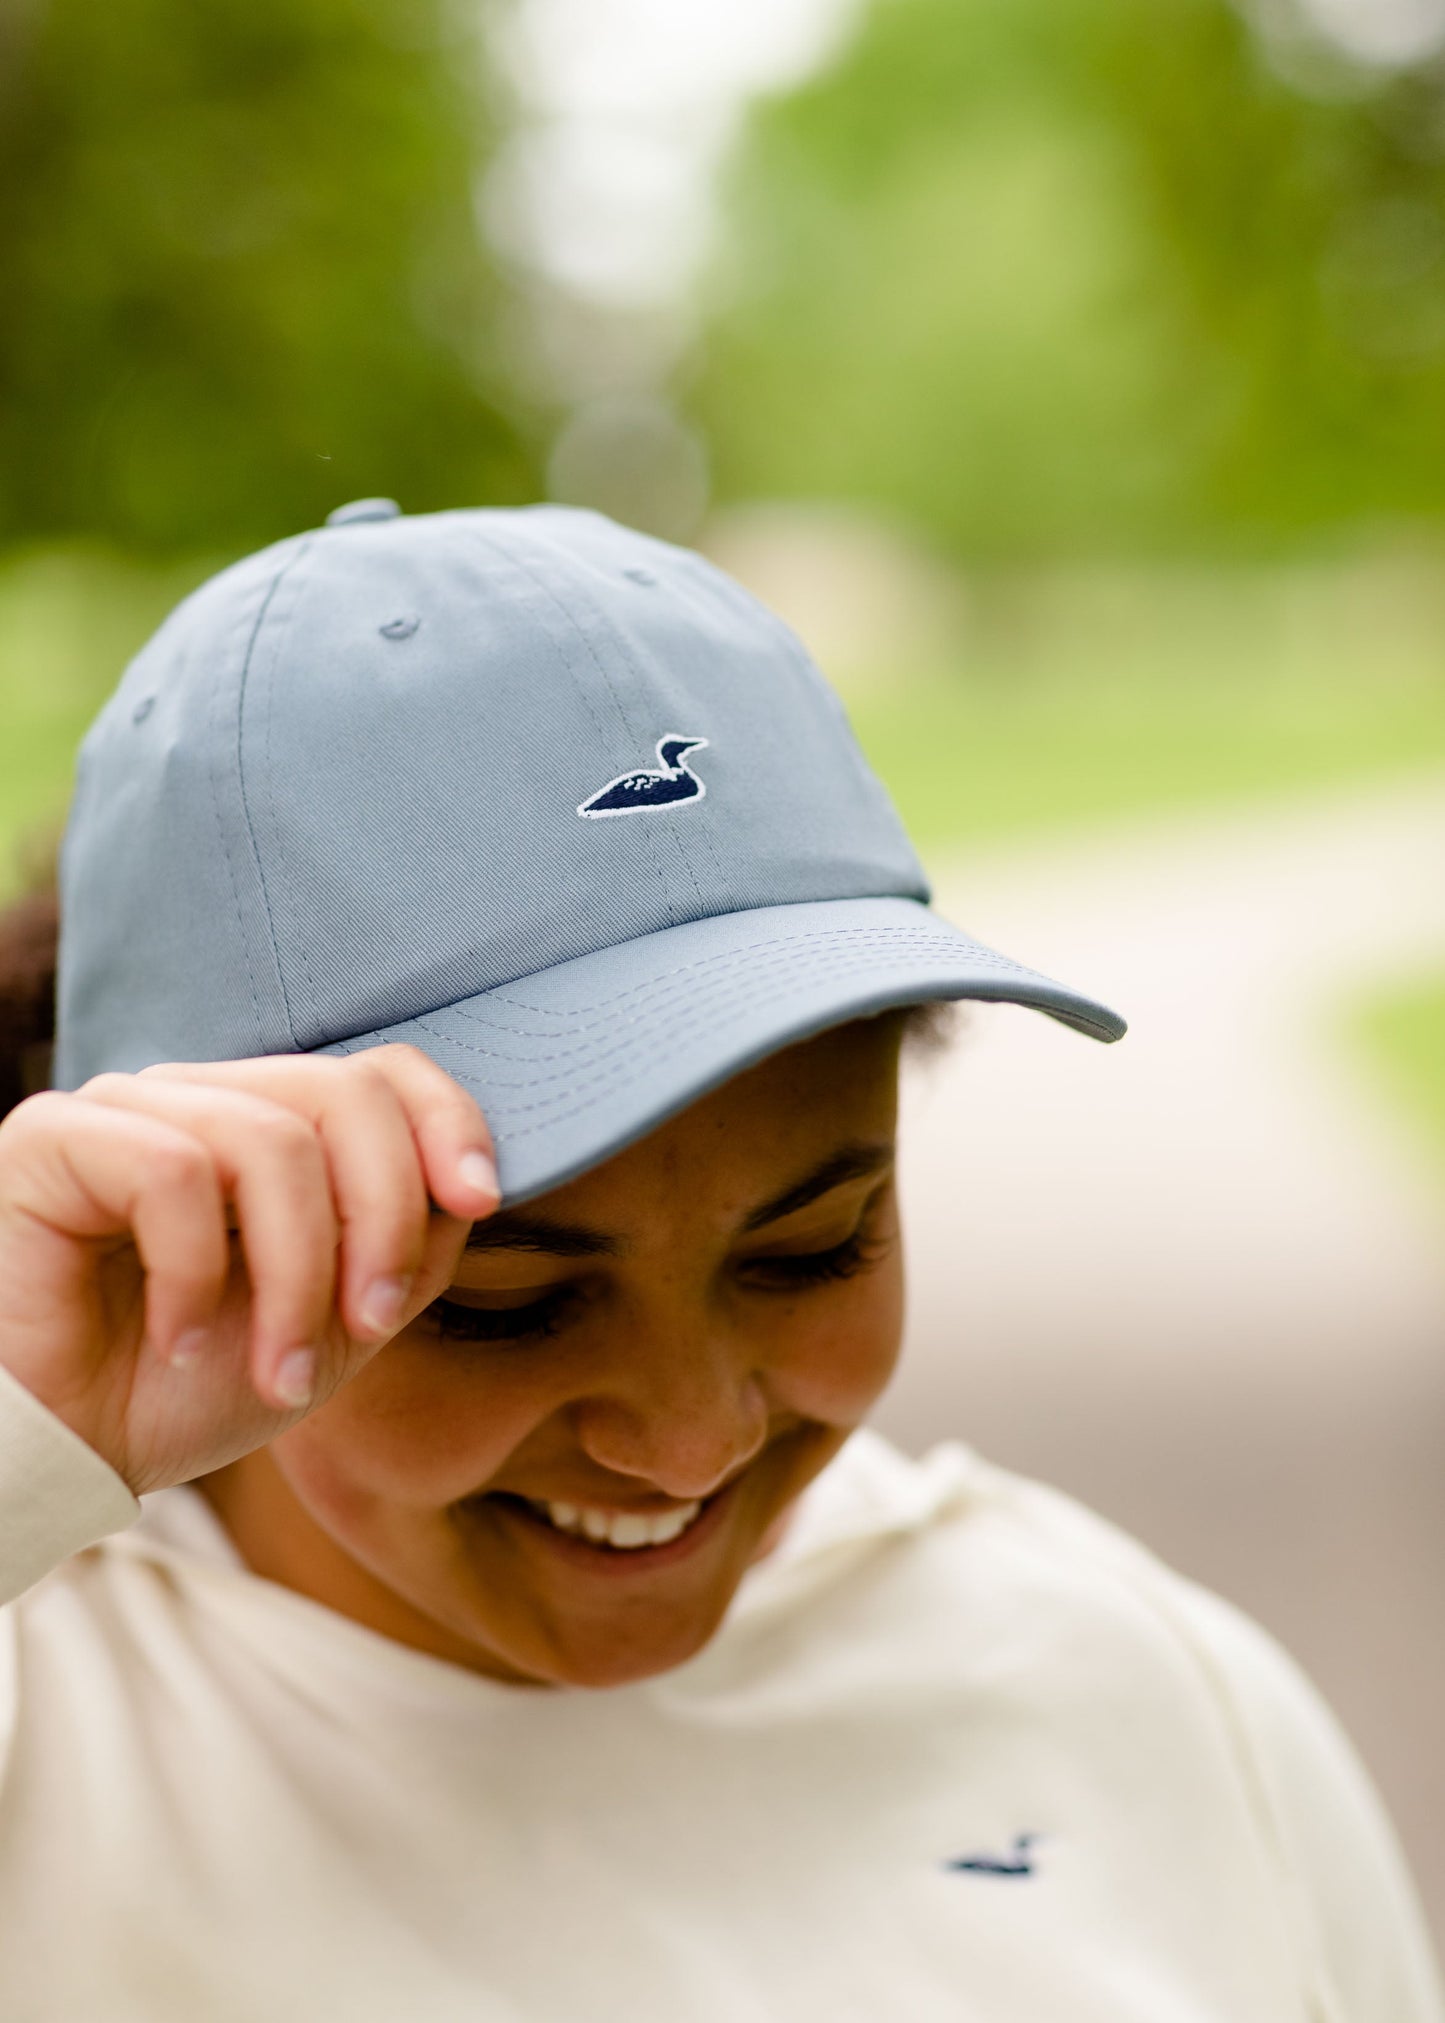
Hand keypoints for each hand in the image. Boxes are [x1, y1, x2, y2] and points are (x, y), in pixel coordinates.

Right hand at [0, 1046, 498, 1494]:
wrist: (67, 1461)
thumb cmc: (187, 1392)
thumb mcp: (334, 1326)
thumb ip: (407, 1247)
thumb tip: (468, 1184)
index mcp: (270, 1127)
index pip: (379, 1070)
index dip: (447, 1118)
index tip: (482, 1199)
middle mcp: (202, 1099)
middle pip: (344, 1093)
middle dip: (384, 1216)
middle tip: (373, 1321)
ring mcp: (127, 1108)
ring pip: (271, 1143)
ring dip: (298, 1276)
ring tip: (282, 1373)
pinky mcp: (52, 1138)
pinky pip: (171, 1171)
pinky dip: (195, 1275)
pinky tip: (175, 1340)